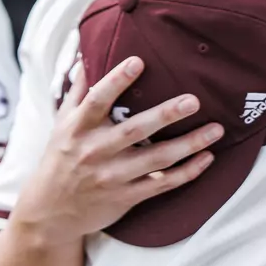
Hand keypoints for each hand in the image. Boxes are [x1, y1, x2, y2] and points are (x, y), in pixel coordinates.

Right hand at [7, 57, 220, 246]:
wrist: (49, 213)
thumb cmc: (60, 157)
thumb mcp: (62, 122)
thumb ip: (79, 89)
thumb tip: (88, 52)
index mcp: (78, 128)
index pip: (97, 101)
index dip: (116, 81)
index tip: (138, 61)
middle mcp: (95, 152)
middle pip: (134, 131)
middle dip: (165, 114)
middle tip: (193, 100)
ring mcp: (112, 177)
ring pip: (156, 160)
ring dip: (188, 145)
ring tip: (216, 129)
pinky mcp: (126, 197)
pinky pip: (162, 184)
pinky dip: (186, 172)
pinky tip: (207, 158)